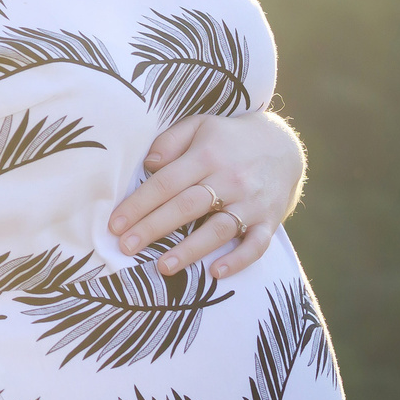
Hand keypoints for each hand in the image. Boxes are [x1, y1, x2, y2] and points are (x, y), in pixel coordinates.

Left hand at [107, 108, 304, 279]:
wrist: (284, 146)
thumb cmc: (229, 139)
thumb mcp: (199, 126)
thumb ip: (170, 141)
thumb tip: (148, 165)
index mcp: (207, 155)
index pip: (166, 183)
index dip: (139, 204)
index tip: (115, 224)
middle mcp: (230, 179)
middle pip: (186, 207)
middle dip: (152, 228)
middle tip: (125, 248)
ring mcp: (251, 202)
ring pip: (218, 229)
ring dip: (190, 250)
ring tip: (162, 267)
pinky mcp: (270, 220)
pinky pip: (255, 244)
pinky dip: (238, 260)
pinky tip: (216, 273)